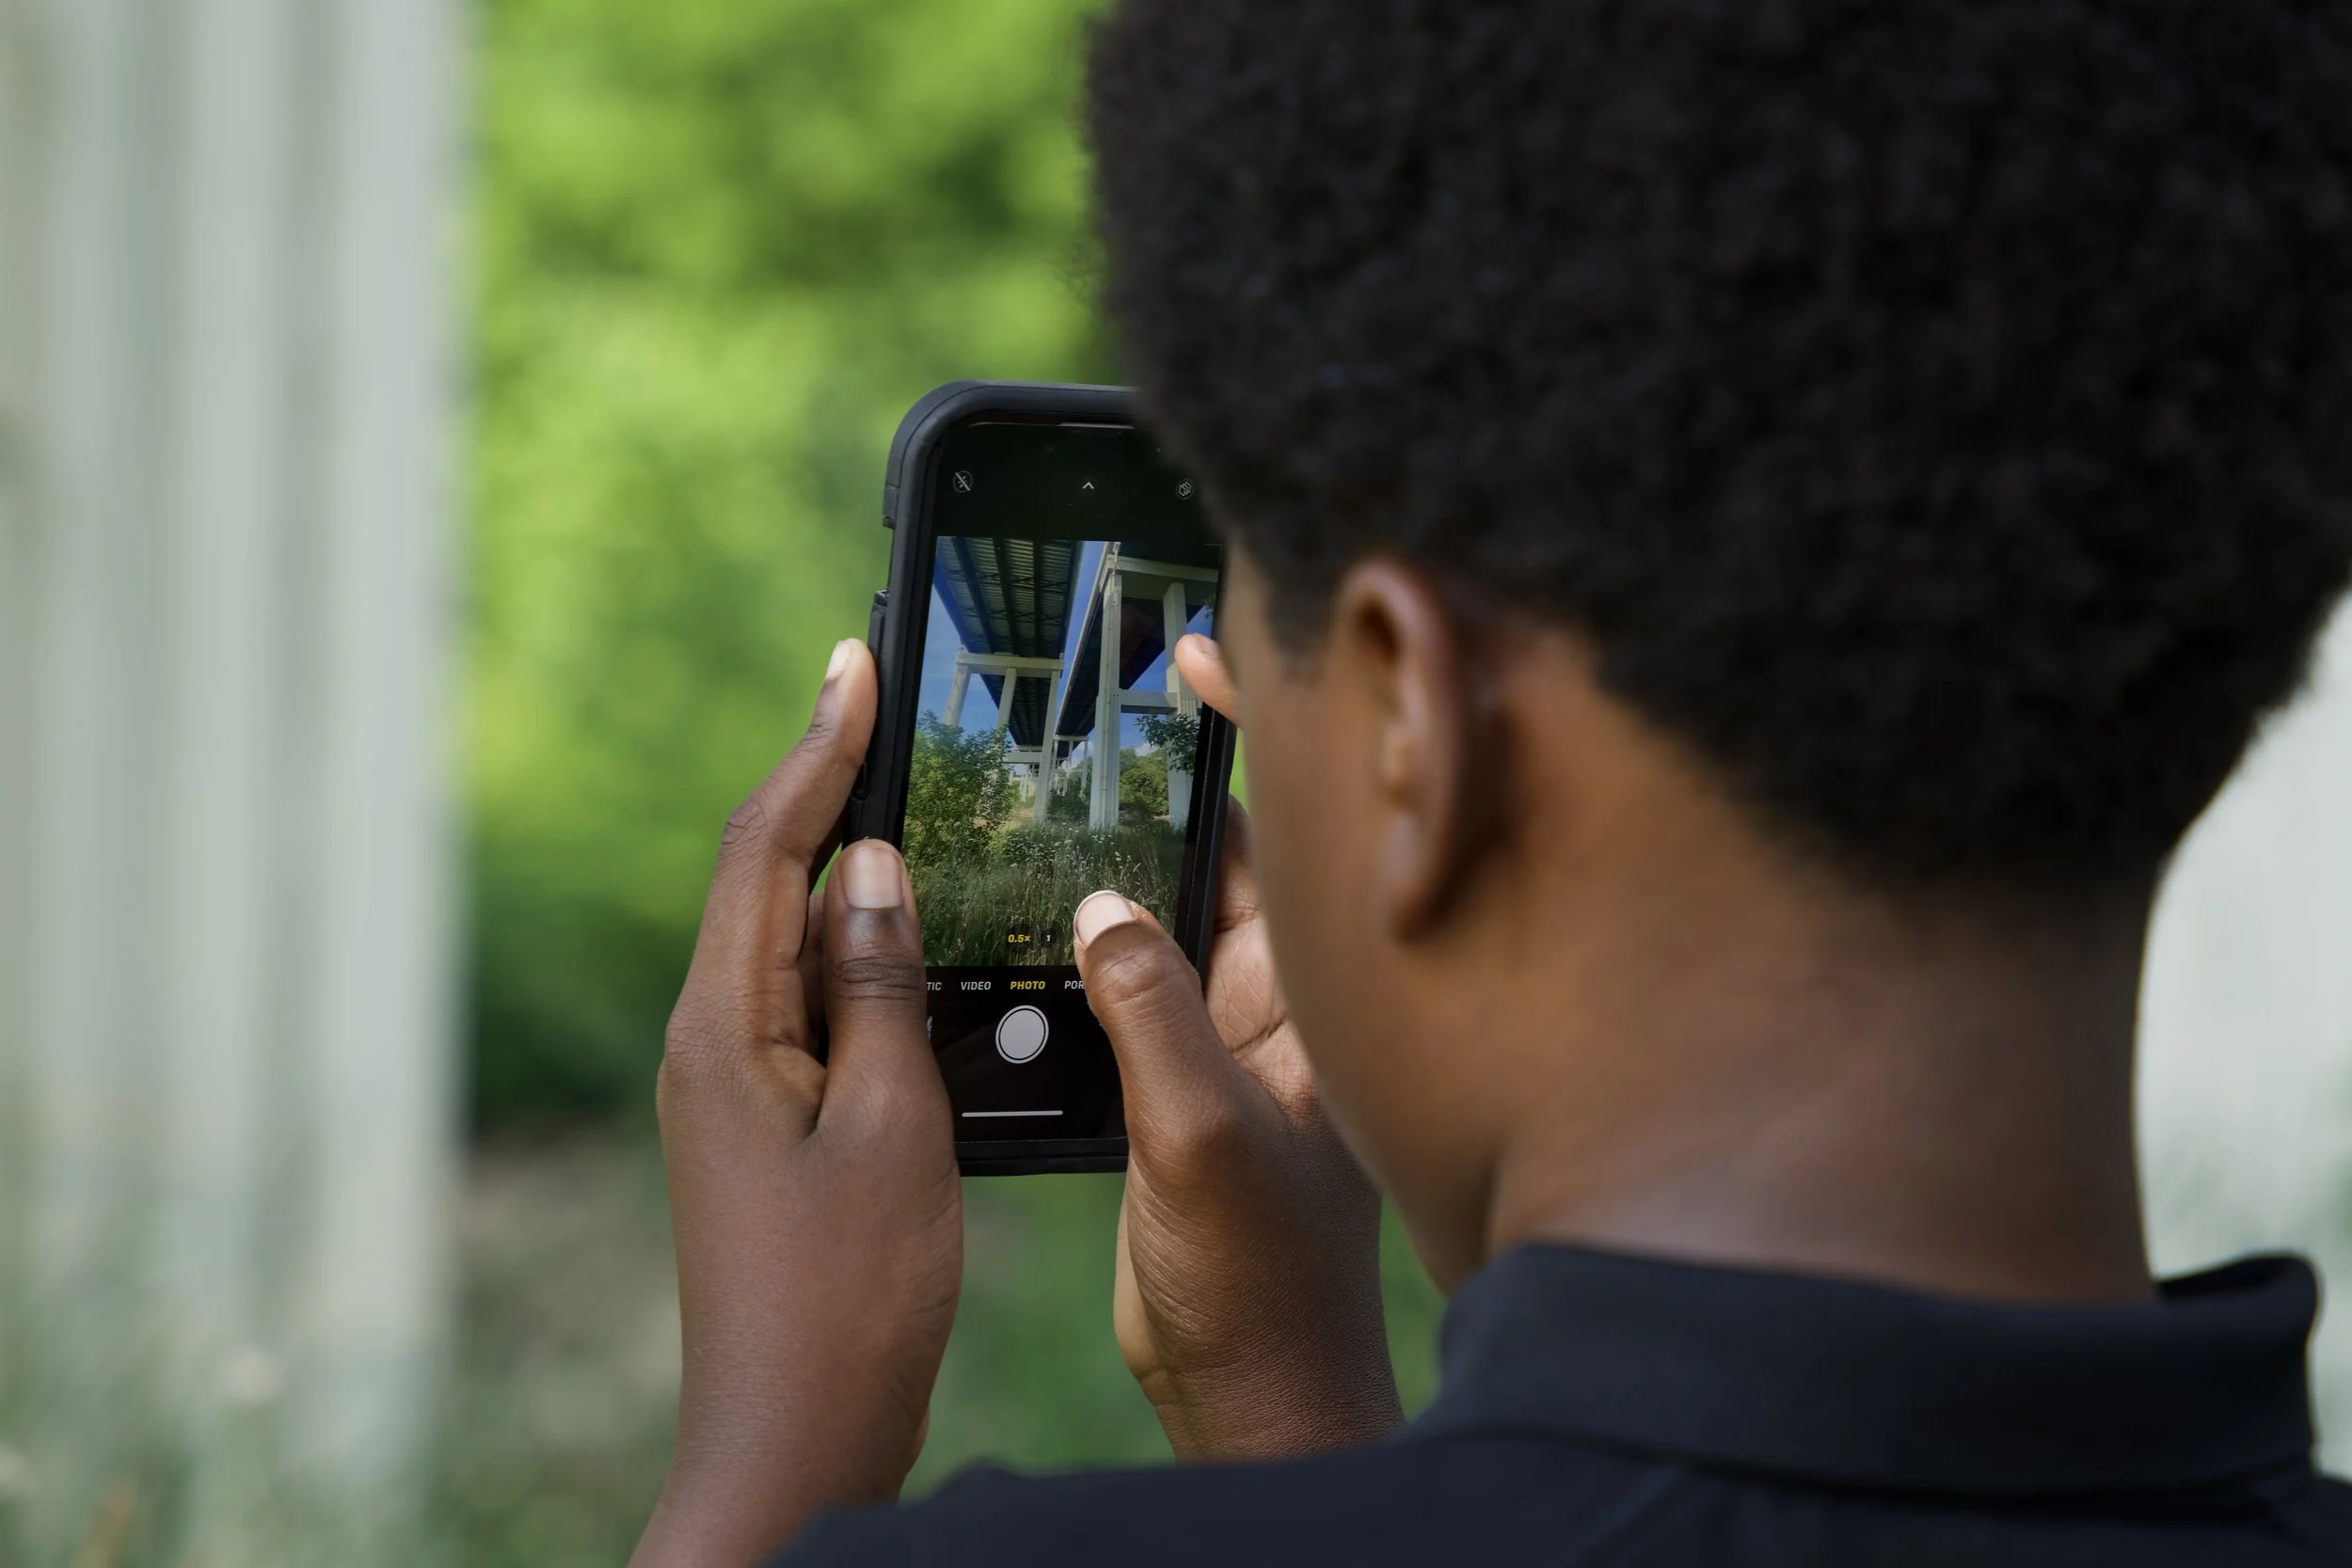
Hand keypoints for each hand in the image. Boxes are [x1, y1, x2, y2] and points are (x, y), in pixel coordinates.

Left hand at [633, 640, 960, 1567]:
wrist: (795, 1436)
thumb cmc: (848, 1296)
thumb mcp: (893, 1126)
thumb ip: (882, 988)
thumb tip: (873, 871)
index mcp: (724, 1027)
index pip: (764, 850)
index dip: (814, 749)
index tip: (855, 663)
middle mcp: (709, 1041)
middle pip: (762, 878)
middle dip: (825, 785)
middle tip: (888, 703)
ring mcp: (731, 1084)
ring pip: (785, 938)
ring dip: (844, 865)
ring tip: (912, 795)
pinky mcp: (763, 1121)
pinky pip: (807, 1001)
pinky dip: (857, 950)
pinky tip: (911, 937)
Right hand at [1074, 634, 1401, 1460]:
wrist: (1248, 1384)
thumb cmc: (1265, 1277)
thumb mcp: (1205, 1136)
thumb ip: (1152, 1014)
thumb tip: (1098, 909)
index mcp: (1314, 990)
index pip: (1287, 829)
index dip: (1244, 732)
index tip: (1185, 653)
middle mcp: (1275, 997)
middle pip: (1212, 854)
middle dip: (1152, 783)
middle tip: (1078, 705)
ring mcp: (1220, 1033)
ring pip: (1155, 914)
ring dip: (1103, 863)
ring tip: (1032, 790)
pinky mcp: (1169, 1075)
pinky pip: (1118, 982)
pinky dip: (1074, 946)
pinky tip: (1018, 912)